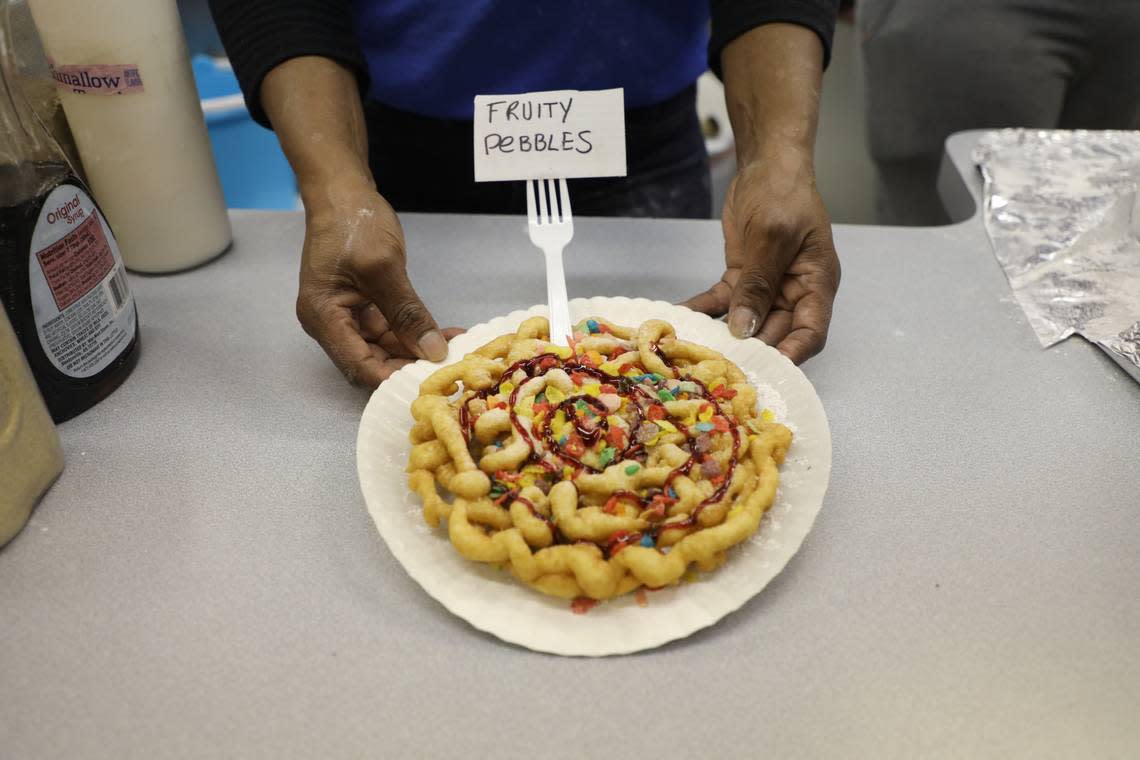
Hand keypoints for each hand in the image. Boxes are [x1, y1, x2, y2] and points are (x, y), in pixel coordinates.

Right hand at [296, 182, 459, 385]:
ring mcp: (346, 315)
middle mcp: (331, 323)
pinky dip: (414, 333)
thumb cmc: (353, 223)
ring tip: (455, 349)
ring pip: (384, 347)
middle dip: (409, 365)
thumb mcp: (383, 268)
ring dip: (416, 350)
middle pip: (371, 360)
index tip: (428, 384)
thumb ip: (407, 313)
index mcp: (323, 317)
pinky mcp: (363, 306)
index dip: (392, 378)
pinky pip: (390, 329)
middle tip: (448, 368)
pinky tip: (443, 334)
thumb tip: (432, 352)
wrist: (343, 192)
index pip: (358, 365)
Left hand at [684, 153, 839, 362]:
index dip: (792, 355)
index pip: (811, 332)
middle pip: (775, 333)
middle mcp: (794, 291)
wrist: (766, 166)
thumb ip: (759, 283)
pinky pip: (722, 303)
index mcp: (816, 283)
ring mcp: (767, 287)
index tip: (768, 371)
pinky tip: (681, 319)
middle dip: (751, 351)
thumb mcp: (772, 235)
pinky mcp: (742, 279)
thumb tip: (745, 327)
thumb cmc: (783, 193)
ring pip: (746, 323)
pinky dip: (703, 312)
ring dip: (724, 336)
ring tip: (697, 352)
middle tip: (721, 369)